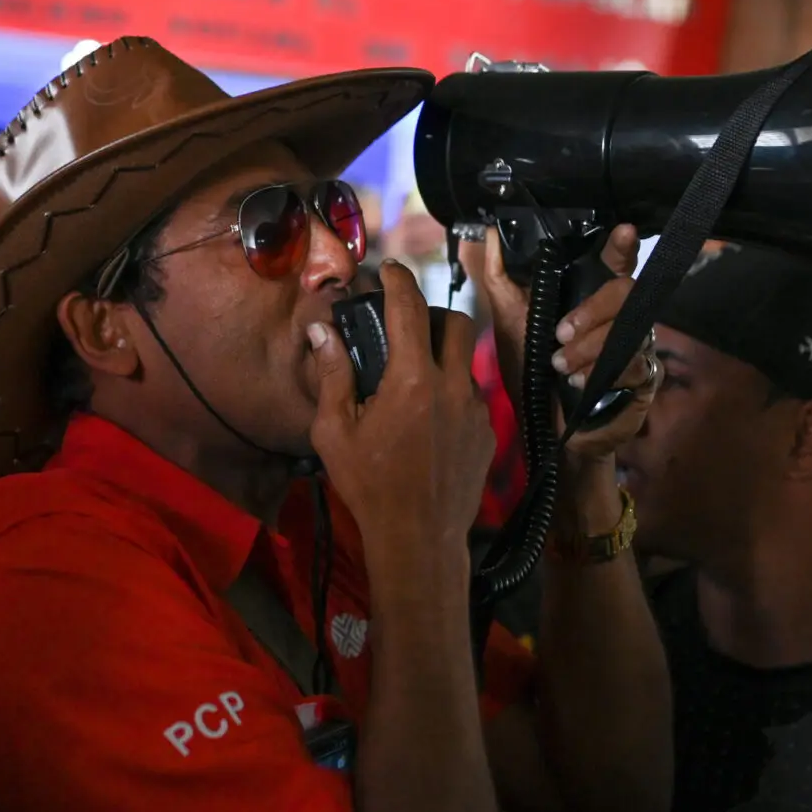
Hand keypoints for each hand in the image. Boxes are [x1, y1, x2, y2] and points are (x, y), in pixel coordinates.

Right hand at [308, 260, 494, 573]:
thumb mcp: (334, 431)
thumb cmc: (369, 487)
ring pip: (466, 362)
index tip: (389, 271)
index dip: (398, 280)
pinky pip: (472, 399)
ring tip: (416, 378)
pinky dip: (451, 396)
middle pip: (457, 323)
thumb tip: (322, 332)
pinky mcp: (488, 434)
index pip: (410, 308)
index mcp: (413, 380)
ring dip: (443, 357)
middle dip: (433, 314)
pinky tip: (429, 422)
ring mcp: (476, 411)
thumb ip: (332, 374)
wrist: (418, 539)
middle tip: (407, 325)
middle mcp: (452, 387)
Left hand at [476, 225, 658, 471]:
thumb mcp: (509, 321)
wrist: (544, 429)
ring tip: (561, 366)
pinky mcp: (645, 378)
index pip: (615, 263)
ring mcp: (637, 346)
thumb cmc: (530, 370)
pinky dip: (604, 373)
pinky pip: (637, 365)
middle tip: (561, 333)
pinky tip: (580, 383)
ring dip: (591, 347)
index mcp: (591, 297)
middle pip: (626, 291)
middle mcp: (620, 316)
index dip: (621, 247)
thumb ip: (500, 276)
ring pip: (631, 330)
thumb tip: (491, 230)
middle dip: (593, 310)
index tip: (623, 233)